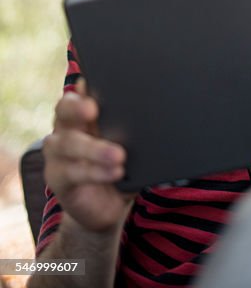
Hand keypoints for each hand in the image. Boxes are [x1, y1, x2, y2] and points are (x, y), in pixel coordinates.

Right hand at [43, 79, 134, 232]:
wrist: (109, 206)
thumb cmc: (122, 164)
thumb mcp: (129, 142)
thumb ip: (130, 124)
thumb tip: (152, 108)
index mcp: (81, 115)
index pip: (77, 94)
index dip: (82, 90)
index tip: (90, 86)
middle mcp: (65, 130)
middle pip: (63, 112)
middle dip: (77, 108)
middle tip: (94, 110)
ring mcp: (57, 156)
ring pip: (68, 143)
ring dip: (94, 148)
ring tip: (120, 155)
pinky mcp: (58, 180)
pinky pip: (72, 172)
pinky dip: (95, 171)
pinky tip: (115, 171)